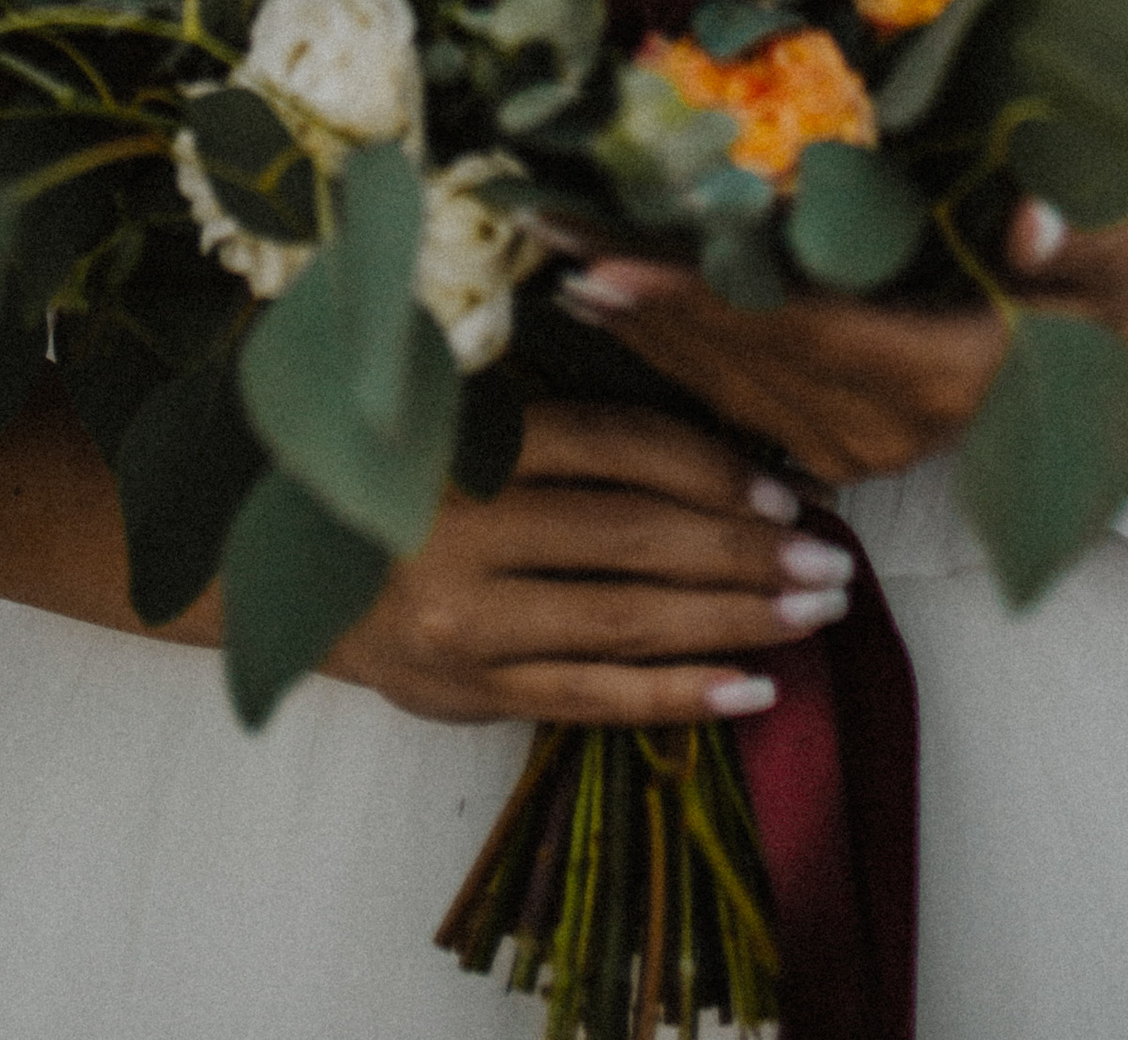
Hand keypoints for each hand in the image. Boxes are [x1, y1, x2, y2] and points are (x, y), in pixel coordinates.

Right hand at [324, 398, 855, 727]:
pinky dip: (679, 696)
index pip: (617, 446)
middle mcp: (470, 529)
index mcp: (474, 442)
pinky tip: (753, 689)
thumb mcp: (468, 430)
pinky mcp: (472, 692)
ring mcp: (471, 620)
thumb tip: (722, 454)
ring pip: (629, 622)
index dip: (710, 466)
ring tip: (815, 618)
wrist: (294, 577)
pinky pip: (594, 698)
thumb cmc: (411, 489)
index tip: (785, 490)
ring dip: (735, 620)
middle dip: (748, 552)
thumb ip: (568, 433)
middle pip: (638, 539)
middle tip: (833, 563)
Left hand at [553, 197, 1127, 483]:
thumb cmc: (1113, 305)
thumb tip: (1036, 222)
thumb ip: (1082, 237)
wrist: (1125, 395)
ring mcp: (856, 449)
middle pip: (736, 357)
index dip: (698, 296)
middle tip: (539, 228)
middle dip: (634, 296)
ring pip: (721, 386)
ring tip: (550, 255)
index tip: (607, 257)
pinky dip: (668, 353)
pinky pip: (732, 403)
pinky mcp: (836, 449)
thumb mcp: (1115, 262)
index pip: (795, 330)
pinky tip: (608, 309)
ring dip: (634, 324)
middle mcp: (886, 429)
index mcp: (940, 379)